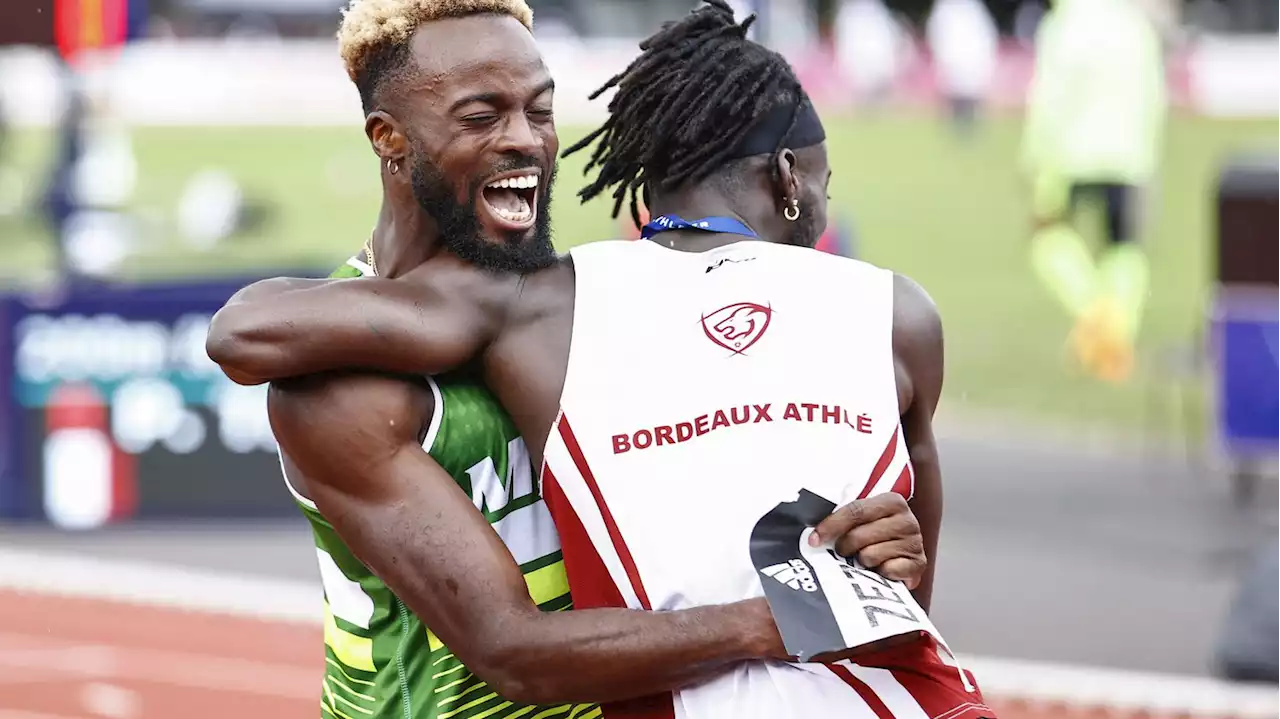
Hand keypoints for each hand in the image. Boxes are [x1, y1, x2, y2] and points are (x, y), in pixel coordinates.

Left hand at [807, 494, 925, 589]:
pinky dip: (880, 574)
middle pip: (859, 535)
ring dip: (863, 561)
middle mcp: (907, 519)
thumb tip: (815, 533)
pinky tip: (882, 570)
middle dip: (845, 546)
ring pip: (870, 555)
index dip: (831, 525)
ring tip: (866, 559)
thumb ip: (845, 519)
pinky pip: (886, 571)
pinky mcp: (918, 565)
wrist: (903, 561)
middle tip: (844, 551)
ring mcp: (915, 542)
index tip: (814, 538)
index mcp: (892, 501)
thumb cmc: (877, 538)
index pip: (855, 511)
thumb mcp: (863, 522)